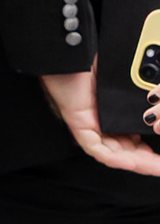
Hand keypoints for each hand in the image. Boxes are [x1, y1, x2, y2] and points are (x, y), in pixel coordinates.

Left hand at [41, 68, 159, 178]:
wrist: (73, 56)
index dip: (152, 150)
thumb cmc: (95, 66)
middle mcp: (105, 126)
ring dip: (139, 163)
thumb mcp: (126, 83)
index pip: (137, 141)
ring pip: (118, 155)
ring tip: (158, 167)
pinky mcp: (80, 127)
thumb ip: (142, 95)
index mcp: (115, 117)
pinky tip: (133, 162)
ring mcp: (92, 129)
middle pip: (130, 152)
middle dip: (150, 161)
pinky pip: (99, 150)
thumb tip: (157, 104)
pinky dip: (117, 158)